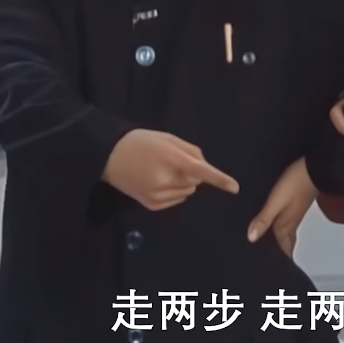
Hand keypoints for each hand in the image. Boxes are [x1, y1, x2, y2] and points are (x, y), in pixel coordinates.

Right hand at [103, 129, 239, 210]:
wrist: (110, 156)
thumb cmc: (142, 143)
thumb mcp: (167, 138)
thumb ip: (190, 150)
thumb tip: (204, 168)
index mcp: (170, 159)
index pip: (200, 170)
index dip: (219, 179)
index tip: (234, 188)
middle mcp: (164, 180)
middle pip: (196, 182)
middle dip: (192, 173)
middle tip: (173, 162)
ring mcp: (157, 195)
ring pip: (188, 192)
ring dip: (183, 183)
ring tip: (162, 170)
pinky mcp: (152, 205)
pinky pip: (177, 200)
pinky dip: (174, 192)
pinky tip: (157, 181)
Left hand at [247, 158, 316, 256]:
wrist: (313, 168)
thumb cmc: (294, 184)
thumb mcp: (275, 202)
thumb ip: (263, 220)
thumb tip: (250, 239)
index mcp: (285, 227)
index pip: (282, 251)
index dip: (277, 262)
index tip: (268, 270)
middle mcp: (290, 224)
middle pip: (285, 244)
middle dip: (277, 253)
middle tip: (265, 261)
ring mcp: (294, 214)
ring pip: (285, 234)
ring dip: (278, 241)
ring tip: (265, 245)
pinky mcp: (294, 205)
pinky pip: (286, 223)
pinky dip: (279, 228)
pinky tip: (272, 224)